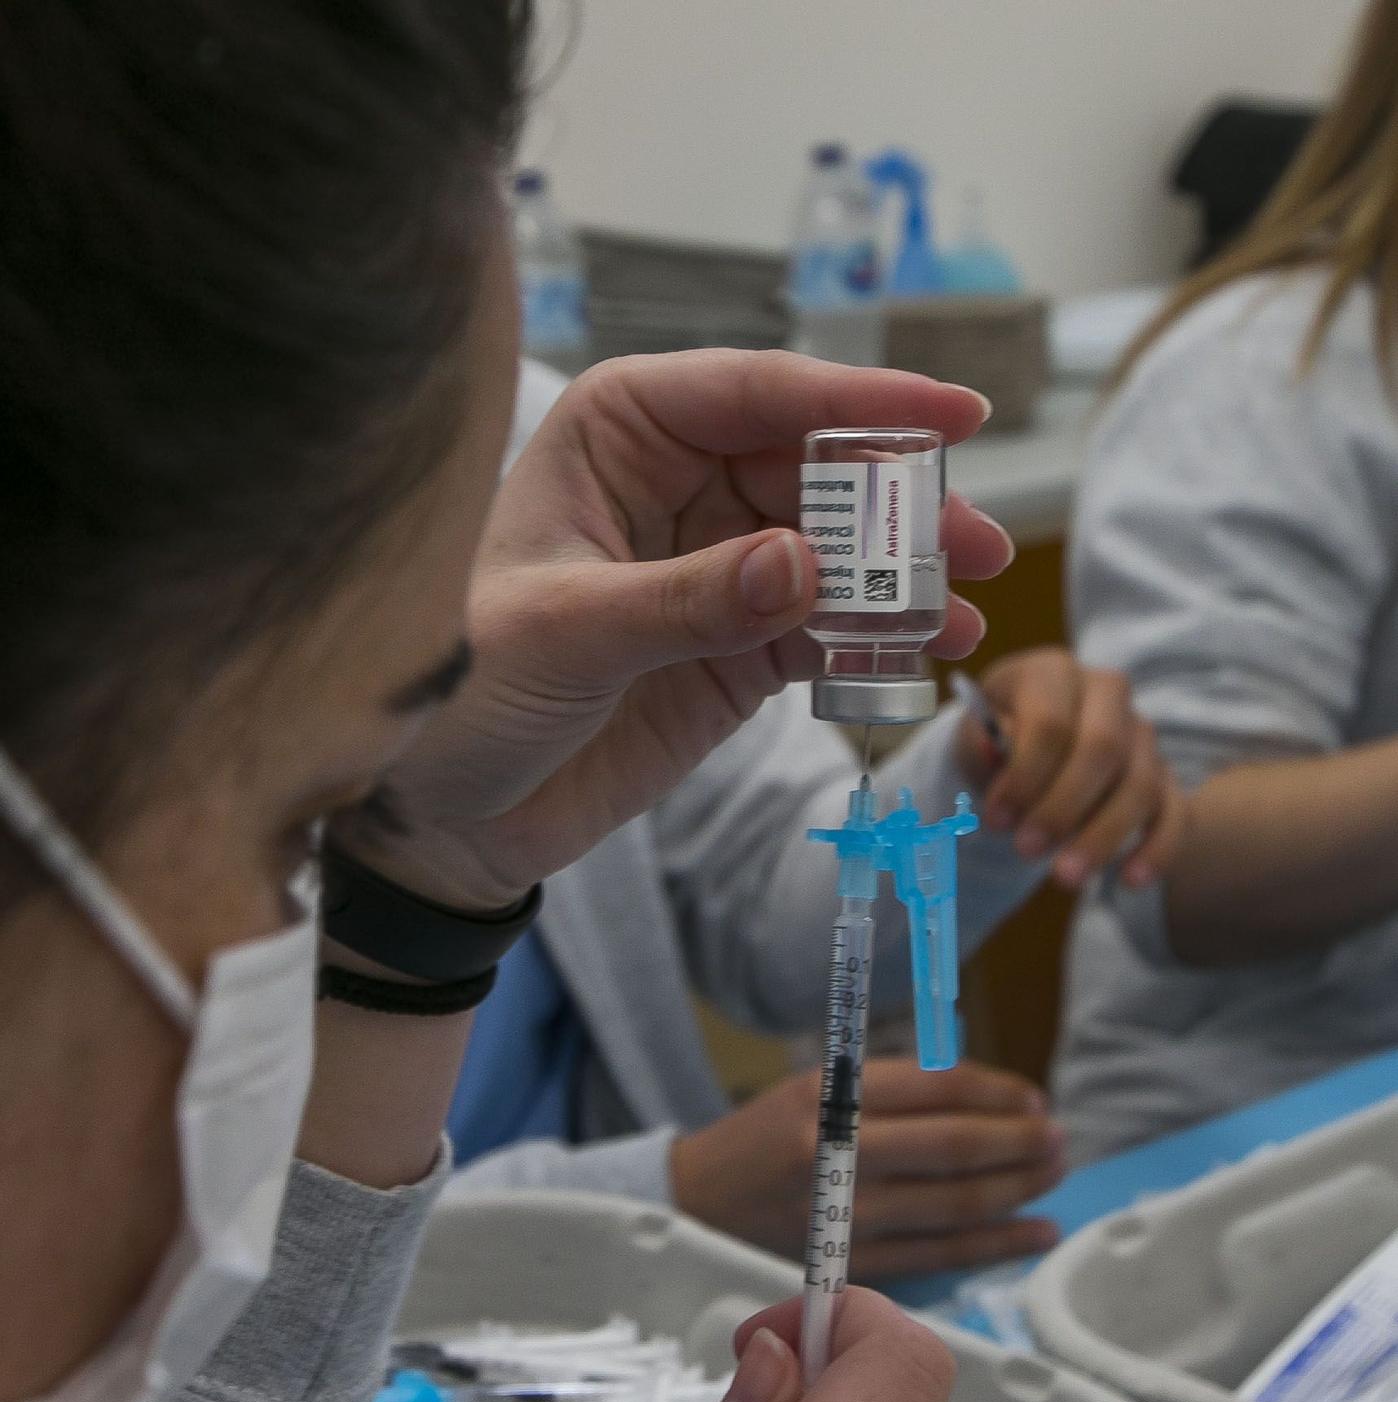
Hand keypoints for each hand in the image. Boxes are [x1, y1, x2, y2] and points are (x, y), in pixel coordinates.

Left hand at [346, 349, 1010, 909]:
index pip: (759, 393)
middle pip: (819, 469)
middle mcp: (678, 484)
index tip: (954, 416)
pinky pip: (827, 626)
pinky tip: (931, 645)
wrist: (444, 814)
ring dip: (905, 573)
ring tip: (967, 605)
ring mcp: (718, 567)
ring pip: (837, 547)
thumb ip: (687, 600)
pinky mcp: (740, 647)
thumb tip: (804, 566)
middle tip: (977, 543)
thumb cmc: (459, 693)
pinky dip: (880, 635)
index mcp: (621, 432)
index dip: (862, 402)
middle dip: (901, 502)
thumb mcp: (566, 635)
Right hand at [672, 1057, 1062, 1278]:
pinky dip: (995, 1245)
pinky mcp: (848, 1263)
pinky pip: (938, 1256)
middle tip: (1059, 1139)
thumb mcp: (813, 1089)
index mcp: (827, 1098)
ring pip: (954, 1205)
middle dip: (1019, 1142)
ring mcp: (843, 1216)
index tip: (1034, 1098)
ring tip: (1054, 1176)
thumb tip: (989, 1099)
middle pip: (953, 1149)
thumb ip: (891, 1093)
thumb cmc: (766, 1139)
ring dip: (1018, 1190)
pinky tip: (1033, 1233)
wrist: (695, 1202)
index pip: (934, 1090)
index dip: (996, 1094)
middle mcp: (835, 1154)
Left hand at [955, 648, 1184, 891]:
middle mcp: (1107, 695)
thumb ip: (980, 742)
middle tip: (1025, 851)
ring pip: (1140, 785)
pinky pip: (1176, 812)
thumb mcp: (974, 737)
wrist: (1026, 753)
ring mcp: (1141, 735)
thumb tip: (993, 749)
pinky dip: (1158, 849)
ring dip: (1103, 836)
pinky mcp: (1164, 777)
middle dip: (1063, 807)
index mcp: (1054, 673)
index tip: (997, 820)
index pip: (1051, 721)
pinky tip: (1131, 881)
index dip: (1025, 775)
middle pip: (1102, 749)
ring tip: (1065, 878)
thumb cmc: (997, 742)